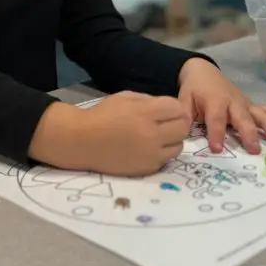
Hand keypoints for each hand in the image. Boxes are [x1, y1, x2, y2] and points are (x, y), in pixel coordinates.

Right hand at [30, 92, 191, 176]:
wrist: (83, 141)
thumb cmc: (103, 115)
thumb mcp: (125, 97)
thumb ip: (149, 100)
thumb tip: (169, 108)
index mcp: (145, 112)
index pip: (178, 108)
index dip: (173, 107)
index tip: (165, 110)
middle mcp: (151, 134)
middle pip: (183, 128)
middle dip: (177, 123)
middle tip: (166, 123)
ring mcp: (150, 154)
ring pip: (179, 146)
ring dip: (172, 140)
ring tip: (158, 137)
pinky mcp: (147, 168)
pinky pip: (166, 160)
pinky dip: (161, 153)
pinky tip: (148, 148)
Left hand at [178, 58, 265, 154]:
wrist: (203, 72)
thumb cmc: (194, 90)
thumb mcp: (184, 101)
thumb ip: (185, 117)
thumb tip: (182, 134)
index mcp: (215, 101)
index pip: (216, 120)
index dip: (217, 134)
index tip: (218, 149)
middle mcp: (233, 102)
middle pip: (243, 119)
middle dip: (249, 134)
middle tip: (255, 150)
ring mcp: (246, 104)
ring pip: (261, 115)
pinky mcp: (252, 106)